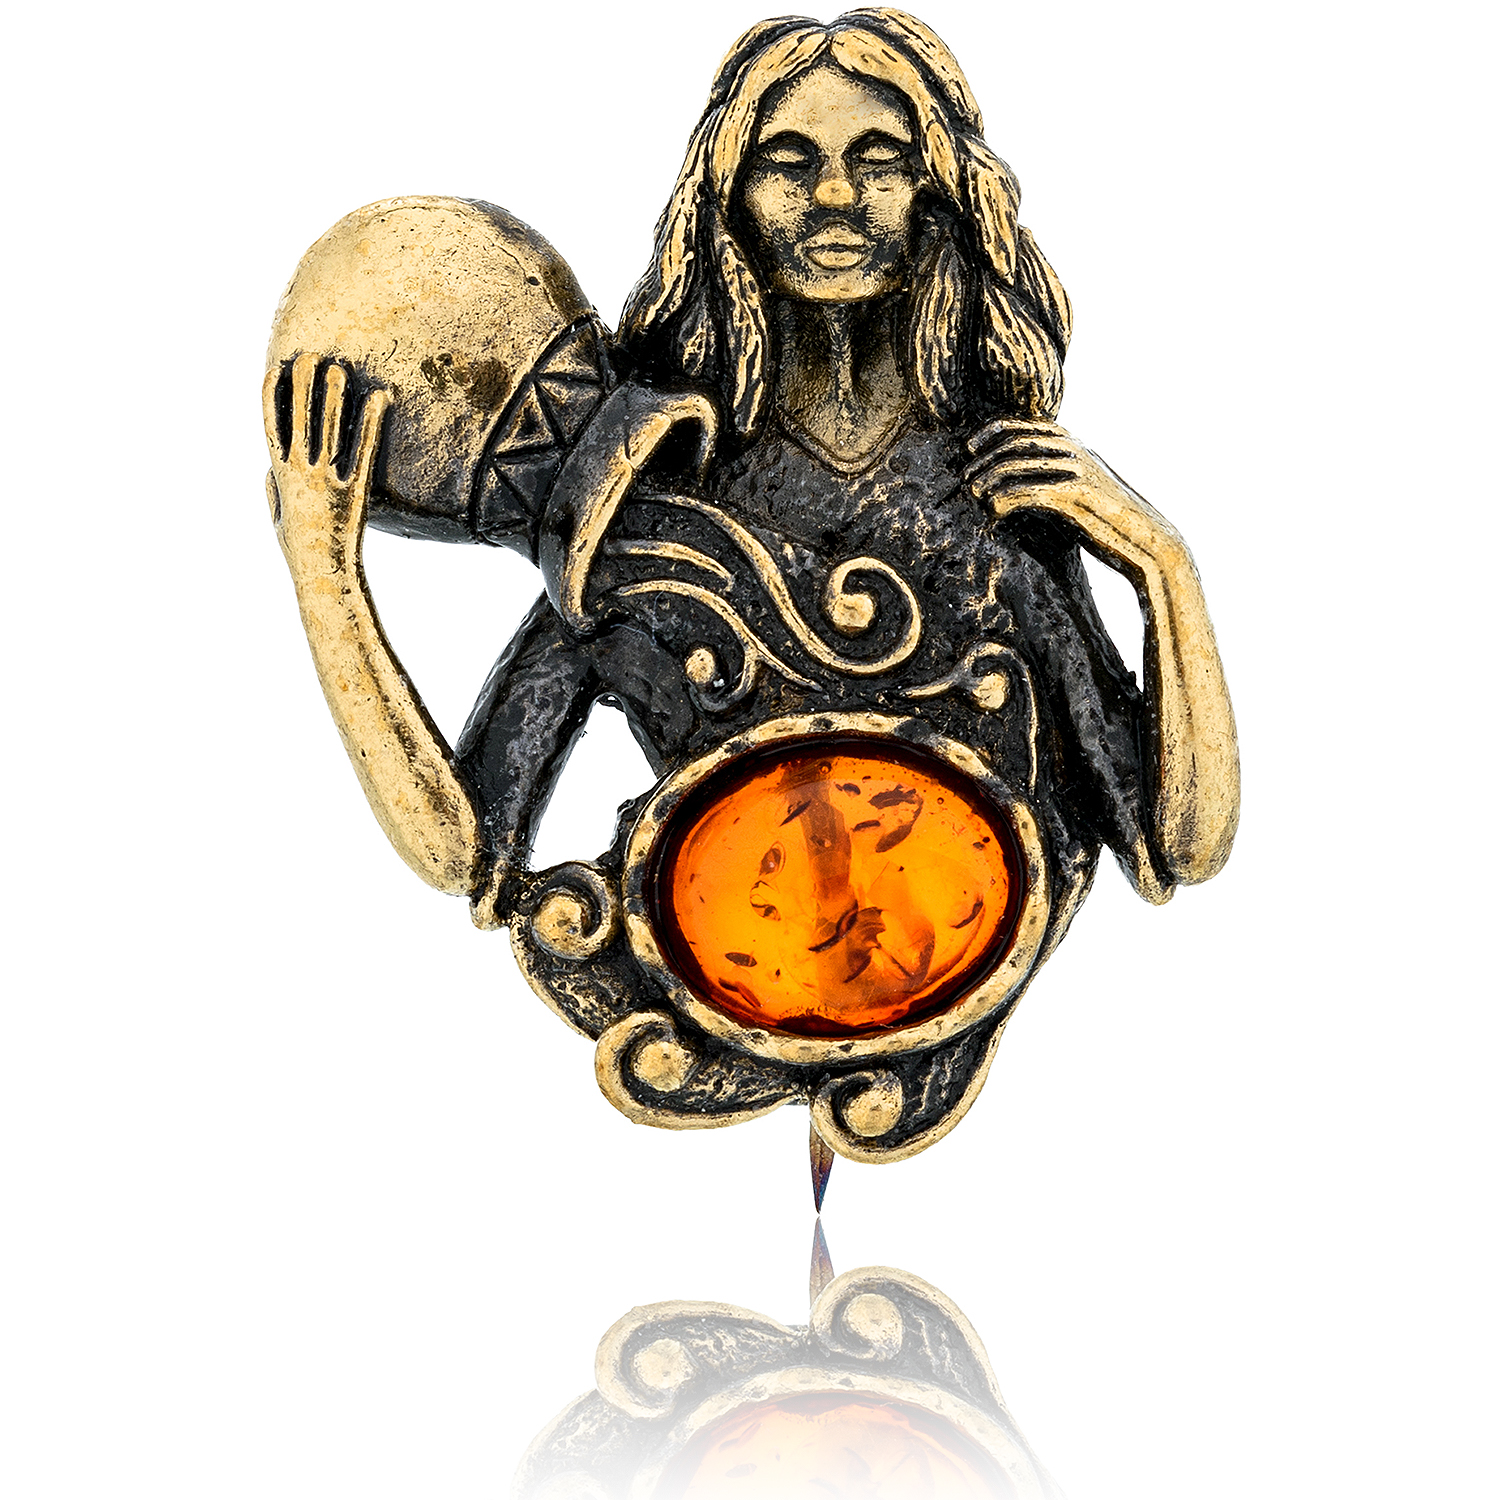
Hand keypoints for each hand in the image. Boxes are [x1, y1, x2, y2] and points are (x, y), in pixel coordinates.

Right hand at [262, 353, 390, 576]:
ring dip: (335, 397)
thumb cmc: (300, 549)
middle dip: (304, 387)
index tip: (275, 371)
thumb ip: (272, 489)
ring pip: (330, 430)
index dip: (273, 398)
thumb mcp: (277, 517)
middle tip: (309, 355)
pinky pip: (365, 451)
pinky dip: (371, 423)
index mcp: (280, 477)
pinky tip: (378, 399)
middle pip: (302, 421)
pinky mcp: (354, 492)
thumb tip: (269, 469)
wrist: (322, 576)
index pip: (273, 428)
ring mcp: (327, 481)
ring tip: (340, 368)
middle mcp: (301, 474)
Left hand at [964, 417, 1183, 580]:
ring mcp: (1075, 470)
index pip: (1022, 425)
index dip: (990, 433)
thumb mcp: (1081, 486)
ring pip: (1015, 464)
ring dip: (988, 479)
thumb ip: (1054, 473)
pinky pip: (1027, 491)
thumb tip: (1018, 477)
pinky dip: (1004, 500)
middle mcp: (1074, 450)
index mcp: (1073, 443)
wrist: (1146, 540)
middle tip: (966, 479)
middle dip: (983, 458)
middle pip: (1013, 441)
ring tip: (976, 496)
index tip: (970, 449)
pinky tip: (994, 514)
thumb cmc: (1108, 518)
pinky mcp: (1075, 496)